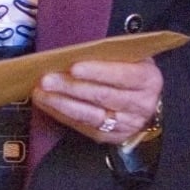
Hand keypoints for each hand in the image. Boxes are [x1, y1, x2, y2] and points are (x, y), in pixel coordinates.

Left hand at [32, 57, 161, 143]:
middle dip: (72, 87)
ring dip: (62, 103)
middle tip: (47, 79)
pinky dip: (62, 115)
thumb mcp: (131, 58)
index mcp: (148, 79)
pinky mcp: (111, 137)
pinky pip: (83, 127)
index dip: (97, 71)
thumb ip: (111, 54)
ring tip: (41, 93)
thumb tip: (75, 51)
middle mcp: (140, 104)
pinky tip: (48, 104)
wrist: (148, 103)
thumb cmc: (132, 72)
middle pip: (103, 96)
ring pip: (90, 115)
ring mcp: (126, 124)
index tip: (74, 67)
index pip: (122, 75)